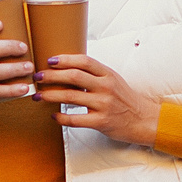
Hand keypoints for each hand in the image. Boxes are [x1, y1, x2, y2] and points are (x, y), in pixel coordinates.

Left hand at [34, 54, 160, 146]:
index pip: (84, 61)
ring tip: (38, 96)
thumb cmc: (125, 99)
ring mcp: (104, 105)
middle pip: (74, 76)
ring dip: (50, 95)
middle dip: (51, 76)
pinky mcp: (102, 122)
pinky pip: (76, 120)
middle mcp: (106, 87)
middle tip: (37, 77)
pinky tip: (54, 116)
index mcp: (108, 74)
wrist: (144, 120)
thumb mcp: (113, 80)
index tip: (49, 60)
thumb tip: (68, 67)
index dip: (65, 59)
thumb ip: (94, 74)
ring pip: (70, 97)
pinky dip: (61, 117)